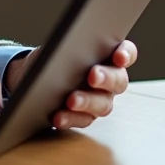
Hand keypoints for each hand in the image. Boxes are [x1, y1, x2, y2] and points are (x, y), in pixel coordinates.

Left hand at [5, 40, 137, 130]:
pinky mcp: (86, 117)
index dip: (126, 54)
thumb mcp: (59, 46)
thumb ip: (69, 44)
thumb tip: (66, 44)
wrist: (37, 78)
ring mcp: (100, 100)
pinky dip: (70, 118)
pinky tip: (58, 117)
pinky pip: (82, 120)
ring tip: (71, 100)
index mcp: (108, 56)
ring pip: (103, 104)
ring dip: (87, 101)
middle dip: (107, 78)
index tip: (119, 57)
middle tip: (93, 76)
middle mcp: (110, 79)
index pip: (127, 52)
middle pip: (118, 80)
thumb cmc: (53, 57)